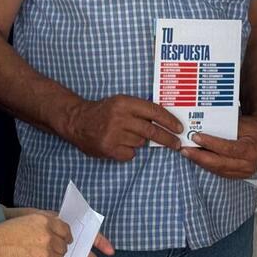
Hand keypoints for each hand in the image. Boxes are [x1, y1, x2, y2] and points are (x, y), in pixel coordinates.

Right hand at [1, 208, 114, 256]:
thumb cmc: (2, 233)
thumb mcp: (26, 216)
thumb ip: (45, 218)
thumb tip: (61, 222)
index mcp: (47, 220)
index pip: (68, 231)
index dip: (76, 239)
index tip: (91, 246)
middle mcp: (51, 236)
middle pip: (67, 249)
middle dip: (69, 256)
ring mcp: (48, 255)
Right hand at [65, 95, 183, 160]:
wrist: (77, 121)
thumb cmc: (103, 111)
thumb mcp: (121, 103)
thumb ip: (140, 110)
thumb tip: (165, 121)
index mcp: (125, 103)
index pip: (154, 111)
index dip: (169, 121)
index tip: (179, 128)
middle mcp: (120, 117)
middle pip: (151, 131)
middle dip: (167, 138)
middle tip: (176, 143)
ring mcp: (114, 134)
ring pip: (140, 142)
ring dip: (139, 142)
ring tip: (126, 135)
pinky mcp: (109, 148)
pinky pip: (130, 153)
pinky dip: (129, 151)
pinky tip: (119, 144)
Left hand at [181, 116, 256, 178]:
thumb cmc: (252, 127)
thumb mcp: (242, 123)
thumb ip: (226, 127)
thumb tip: (203, 127)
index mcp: (251, 150)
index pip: (228, 148)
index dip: (210, 143)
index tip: (195, 136)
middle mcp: (249, 164)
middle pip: (220, 163)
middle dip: (200, 156)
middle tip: (184, 149)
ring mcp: (244, 172)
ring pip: (218, 169)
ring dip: (201, 162)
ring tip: (187, 153)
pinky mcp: (239, 176)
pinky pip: (220, 172)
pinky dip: (207, 165)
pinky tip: (197, 158)